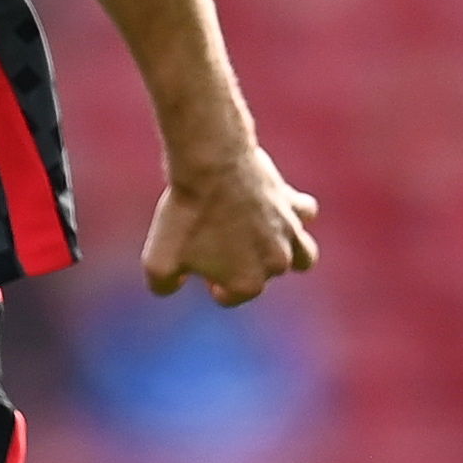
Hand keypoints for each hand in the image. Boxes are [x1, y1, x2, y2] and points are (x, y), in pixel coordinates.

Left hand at [144, 149, 318, 304]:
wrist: (209, 166)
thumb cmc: (185, 216)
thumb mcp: (157, 262)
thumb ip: (164, 286)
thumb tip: (174, 286)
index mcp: (247, 284)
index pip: (229, 296)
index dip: (209, 280)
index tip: (194, 259)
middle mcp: (276, 264)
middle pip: (263, 275)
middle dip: (241, 265)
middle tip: (214, 240)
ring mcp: (290, 234)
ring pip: (304, 255)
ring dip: (286, 253)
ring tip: (261, 240)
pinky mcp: (293, 204)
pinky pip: (305, 213)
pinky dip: (295, 213)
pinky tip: (274, 206)